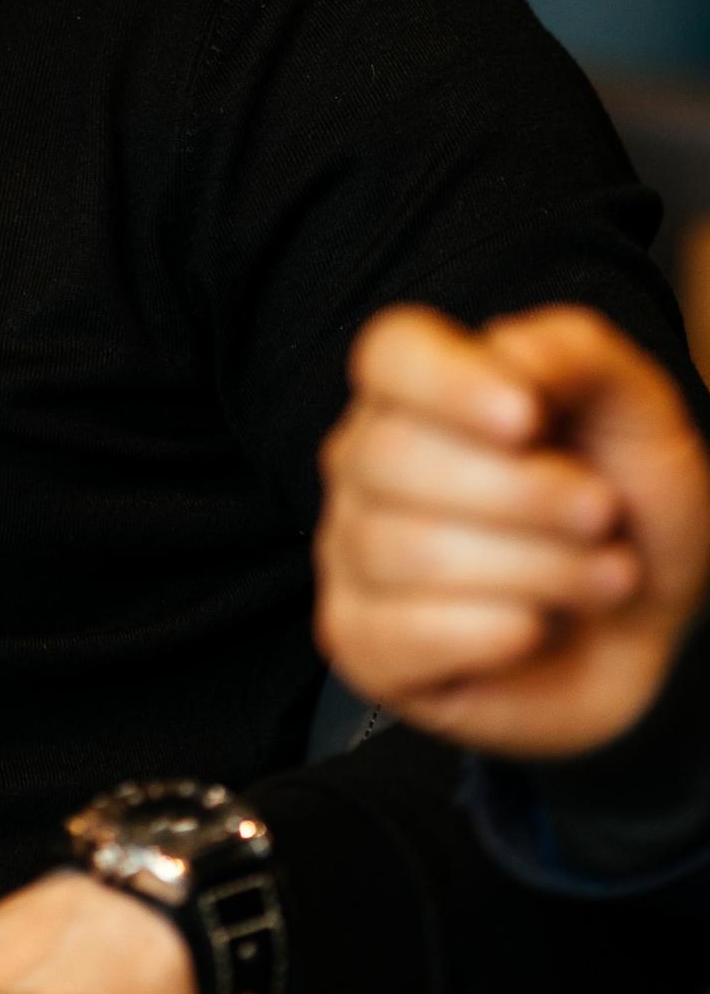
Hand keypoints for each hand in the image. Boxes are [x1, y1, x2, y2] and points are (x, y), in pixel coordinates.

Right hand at [316, 302, 709, 755]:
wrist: (644, 621)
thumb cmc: (630, 504)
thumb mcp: (633, 409)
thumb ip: (569, 353)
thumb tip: (505, 357)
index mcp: (419, 387)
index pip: (388, 355)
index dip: (449, 385)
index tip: (528, 419)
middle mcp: (366, 460)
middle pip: (392, 456)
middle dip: (523, 494)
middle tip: (602, 514)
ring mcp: (351, 551)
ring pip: (402, 550)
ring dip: (532, 570)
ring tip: (602, 579)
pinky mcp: (358, 640)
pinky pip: (394, 634)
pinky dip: (484, 635)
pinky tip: (535, 628)